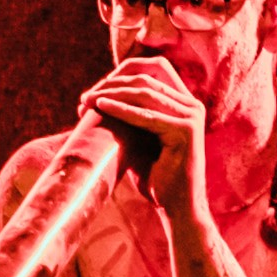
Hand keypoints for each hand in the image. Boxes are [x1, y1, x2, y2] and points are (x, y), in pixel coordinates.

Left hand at [80, 54, 210, 217]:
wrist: (176, 208)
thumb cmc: (156, 177)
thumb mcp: (140, 139)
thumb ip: (129, 116)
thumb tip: (96, 98)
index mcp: (185, 103)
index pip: (155, 68)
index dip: (124, 71)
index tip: (97, 88)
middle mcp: (192, 105)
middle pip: (146, 78)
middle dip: (111, 84)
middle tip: (84, 98)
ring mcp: (192, 117)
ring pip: (144, 93)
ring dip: (111, 94)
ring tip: (86, 102)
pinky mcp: (185, 132)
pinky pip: (146, 116)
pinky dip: (121, 110)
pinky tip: (101, 107)